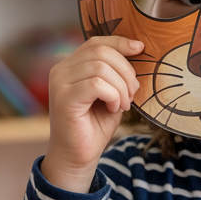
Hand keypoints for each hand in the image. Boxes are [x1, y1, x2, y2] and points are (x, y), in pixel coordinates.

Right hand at [41, 35, 144, 192]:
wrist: (78, 157)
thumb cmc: (94, 126)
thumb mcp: (110, 93)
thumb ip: (115, 72)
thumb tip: (136, 47)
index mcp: (69, 66)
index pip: (95, 42)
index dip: (119, 42)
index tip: (140, 48)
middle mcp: (60, 70)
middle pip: (100, 52)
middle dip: (125, 70)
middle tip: (132, 93)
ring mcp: (59, 83)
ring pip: (100, 67)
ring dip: (120, 86)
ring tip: (123, 104)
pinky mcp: (63, 98)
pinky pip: (96, 84)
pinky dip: (113, 95)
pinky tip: (114, 108)